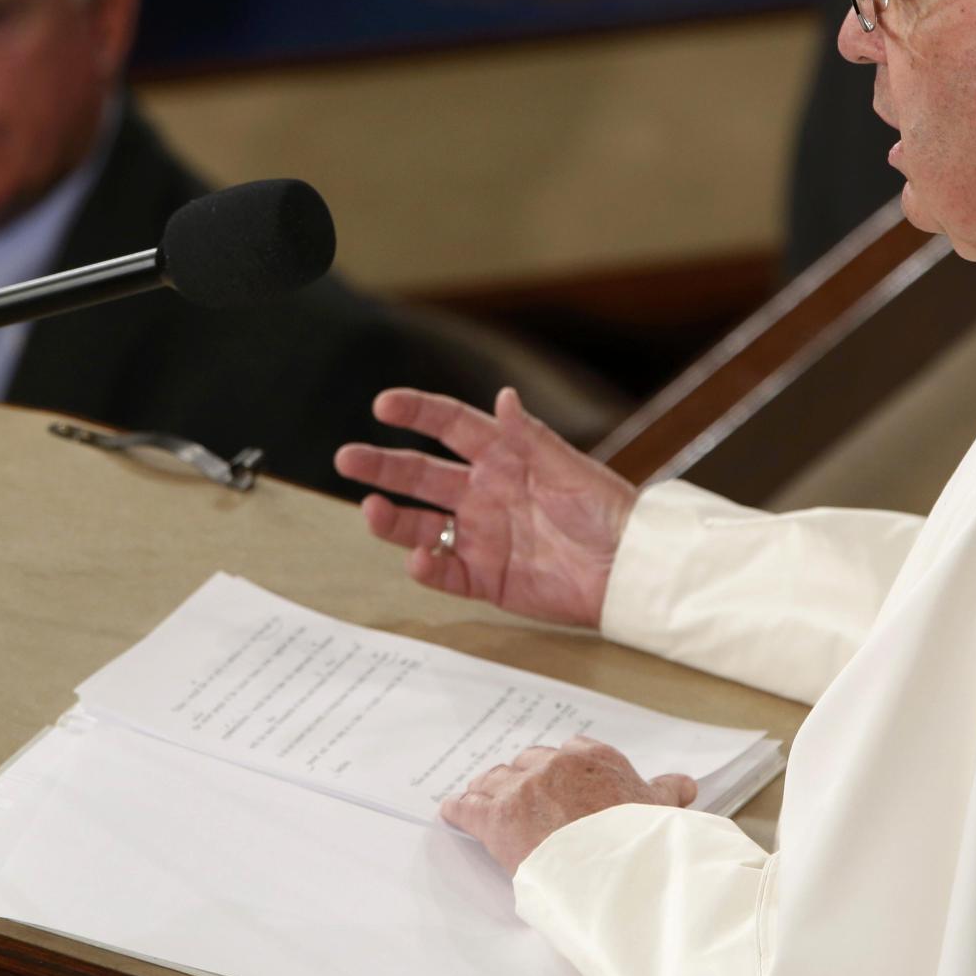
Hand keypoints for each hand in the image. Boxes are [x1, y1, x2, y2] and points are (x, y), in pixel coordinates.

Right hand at [333, 387, 638, 627]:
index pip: (450, 427)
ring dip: (392, 518)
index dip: (416, 413)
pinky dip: (427, 568)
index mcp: (504, 458)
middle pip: (421, 475)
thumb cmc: (607, 511)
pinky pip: (445, 573)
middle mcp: (484, 494)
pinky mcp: (487, 578)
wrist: (629, 570)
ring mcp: (481, 537)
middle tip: (346, 458)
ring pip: (421, 526)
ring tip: (369, 510)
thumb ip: (530, 437)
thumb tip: (502, 397)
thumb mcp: (569, 469)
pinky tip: (417, 559)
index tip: (383, 404)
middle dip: (382, 465)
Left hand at [441, 735, 696, 875]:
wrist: (615, 867)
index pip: (571, 751)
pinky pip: (469, 807)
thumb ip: (666, 790)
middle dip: (524, 776)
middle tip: (520, 792)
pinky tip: (451, 810)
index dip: (561, 767)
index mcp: (593, 759)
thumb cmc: (638, 839)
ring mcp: (523, 789)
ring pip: (496, 779)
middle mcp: (554, 765)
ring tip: (481, 795)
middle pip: (529, 762)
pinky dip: (459, 809)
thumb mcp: (659, 809)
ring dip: (489, 788)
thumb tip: (685, 785)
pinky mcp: (498, 818)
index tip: (559, 777)